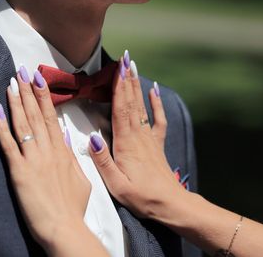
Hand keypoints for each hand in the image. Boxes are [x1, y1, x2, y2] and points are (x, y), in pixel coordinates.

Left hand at [0, 67, 107, 255]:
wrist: (65, 229)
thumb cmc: (73, 207)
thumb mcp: (81, 179)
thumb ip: (72, 157)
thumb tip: (65, 138)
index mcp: (62, 152)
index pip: (51, 117)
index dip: (43, 96)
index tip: (38, 79)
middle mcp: (48, 151)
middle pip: (36, 115)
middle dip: (29, 91)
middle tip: (22, 71)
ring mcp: (33, 160)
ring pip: (23, 124)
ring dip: (17, 102)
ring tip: (12, 83)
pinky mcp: (19, 172)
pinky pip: (9, 145)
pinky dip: (3, 127)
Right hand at [89, 57, 189, 223]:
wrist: (170, 204)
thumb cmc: (140, 196)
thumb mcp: (115, 184)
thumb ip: (102, 161)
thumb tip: (92, 138)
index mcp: (125, 143)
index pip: (120, 109)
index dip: (118, 88)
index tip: (117, 68)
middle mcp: (138, 135)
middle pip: (131, 102)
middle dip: (127, 79)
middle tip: (125, 58)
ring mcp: (149, 138)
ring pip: (141, 106)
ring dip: (137, 86)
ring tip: (134, 67)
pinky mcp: (157, 144)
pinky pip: (158, 119)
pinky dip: (156, 103)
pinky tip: (154, 90)